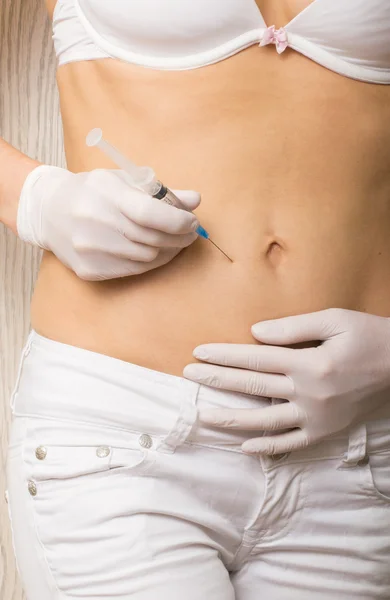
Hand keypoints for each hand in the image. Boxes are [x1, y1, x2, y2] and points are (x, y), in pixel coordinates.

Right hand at [17, 165, 199, 279]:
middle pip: (152, 238)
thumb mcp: (123, 180)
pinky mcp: (89, 269)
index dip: (178, 220)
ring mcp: (90, 249)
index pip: (149, 213)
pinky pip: (132, 270)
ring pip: (146, 258)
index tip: (192, 221)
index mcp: (105, 194)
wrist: (48, 211)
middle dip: (179, 238)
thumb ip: (161, 191)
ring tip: (175, 243)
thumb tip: (195, 200)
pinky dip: (151, 263)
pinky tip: (156, 252)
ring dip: (168, 252)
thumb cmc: (93, 192)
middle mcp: (95, 222)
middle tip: (190, 234)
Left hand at [183, 309, 389, 454]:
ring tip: (205, 416)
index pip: (255, 358)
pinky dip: (268, 448)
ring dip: (232, 418)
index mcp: (308, 363)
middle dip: (217, 379)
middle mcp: (308, 393)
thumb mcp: (335, 320)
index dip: (224, 355)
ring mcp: (315, 416)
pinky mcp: (325, 431)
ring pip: (265, 421)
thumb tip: (255, 332)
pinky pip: (291, 444)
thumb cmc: (369, 337)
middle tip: (189, 375)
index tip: (199, 352)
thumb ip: (293, 327)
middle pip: (252, 386)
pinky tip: (245, 447)